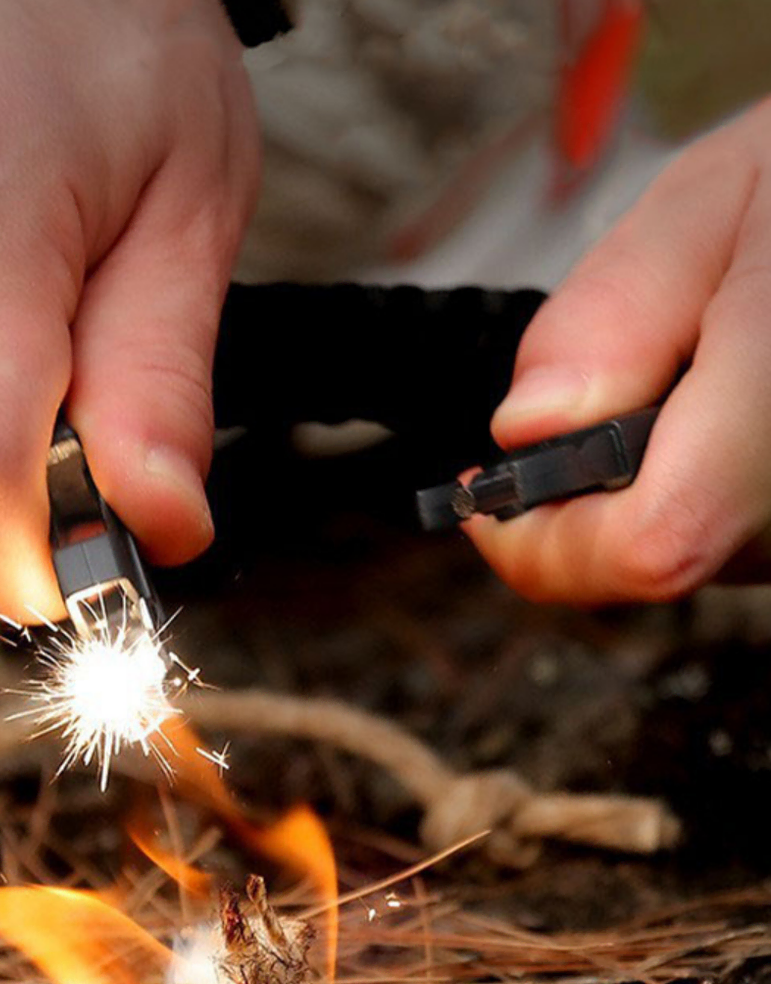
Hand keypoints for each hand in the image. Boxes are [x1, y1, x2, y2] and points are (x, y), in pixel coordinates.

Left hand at [467, 98, 770, 603]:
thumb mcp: (724, 195)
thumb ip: (619, 311)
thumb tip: (527, 427)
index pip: (650, 547)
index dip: (539, 542)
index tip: (480, 496)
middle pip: (659, 553)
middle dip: (582, 495)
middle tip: (592, 394)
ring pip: (698, 547)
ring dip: (641, 480)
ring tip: (680, 370)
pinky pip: (737, 527)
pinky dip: (692, 476)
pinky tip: (711, 401)